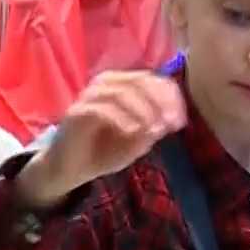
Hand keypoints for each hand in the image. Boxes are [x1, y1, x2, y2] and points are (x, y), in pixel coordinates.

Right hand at [15, 72, 186, 209]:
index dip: (170, 97)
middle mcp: (106, 84)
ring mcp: (90, 96)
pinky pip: (102, 110)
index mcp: (122, 86)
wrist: (69, 169)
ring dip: (143, 110)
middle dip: (159, 102)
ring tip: (154, 130)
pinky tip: (134, 131)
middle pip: (139, 81)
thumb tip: (167, 121)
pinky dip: (122, 119)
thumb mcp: (136, 142)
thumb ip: (151, 129)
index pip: (152, 80)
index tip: (180, 122)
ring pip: (121, 92)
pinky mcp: (77, 112)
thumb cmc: (102, 152)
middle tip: (170, 124)